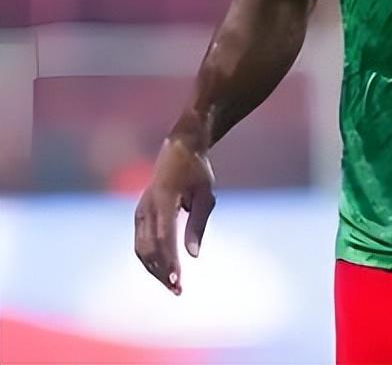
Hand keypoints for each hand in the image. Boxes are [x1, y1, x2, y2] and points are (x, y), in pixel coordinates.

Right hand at [134, 136, 215, 294]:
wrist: (179, 148)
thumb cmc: (197, 171)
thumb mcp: (205, 194)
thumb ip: (198, 224)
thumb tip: (193, 255)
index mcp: (164, 198)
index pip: (165, 237)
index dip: (170, 261)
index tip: (179, 281)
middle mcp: (147, 206)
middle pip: (149, 248)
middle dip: (162, 272)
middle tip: (179, 290)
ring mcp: (140, 211)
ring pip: (141, 249)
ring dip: (155, 270)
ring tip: (174, 285)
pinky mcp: (140, 215)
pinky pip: (141, 242)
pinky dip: (151, 259)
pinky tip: (164, 271)